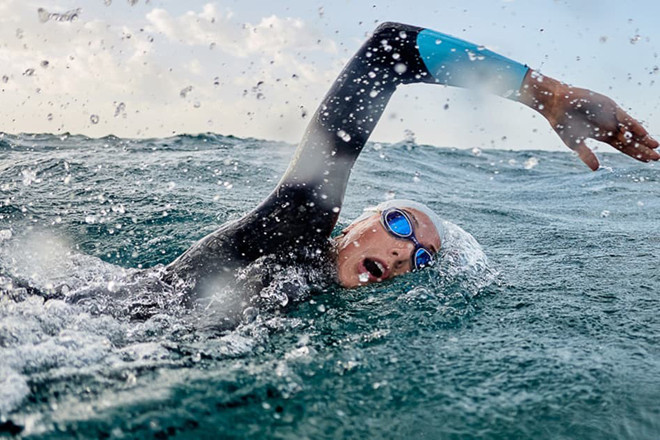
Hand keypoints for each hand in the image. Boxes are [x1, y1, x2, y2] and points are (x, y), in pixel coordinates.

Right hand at [520, 71, 658, 169]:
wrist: (556, 104)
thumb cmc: (563, 123)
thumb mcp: (574, 143)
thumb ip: (586, 155)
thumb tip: (596, 169)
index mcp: (603, 135)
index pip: (623, 146)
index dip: (635, 154)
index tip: (648, 161)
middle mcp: (610, 125)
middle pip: (630, 140)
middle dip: (643, 148)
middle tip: (656, 157)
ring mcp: (611, 116)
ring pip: (631, 129)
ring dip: (643, 137)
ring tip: (655, 145)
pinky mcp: (609, 107)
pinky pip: (624, 118)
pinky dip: (633, 126)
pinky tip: (643, 133)